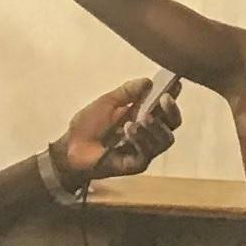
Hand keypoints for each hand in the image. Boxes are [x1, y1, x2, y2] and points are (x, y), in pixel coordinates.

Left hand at [57, 73, 180, 185]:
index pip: (164, 106)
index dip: (172, 96)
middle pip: (173, 124)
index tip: (175, 84)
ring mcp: (145, 149)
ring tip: (140, 120)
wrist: (71, 148)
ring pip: (165, 139)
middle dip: (171, 111)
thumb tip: (148, 81)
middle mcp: (148, 133)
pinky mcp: (138, 163)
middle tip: (164, 99)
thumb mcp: (106, 103)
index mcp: (142, 116)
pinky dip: (141, 140)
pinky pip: (148, 152)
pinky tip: (129, 131)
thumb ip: (127, 93)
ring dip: (155, 127)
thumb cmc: (87, 126)